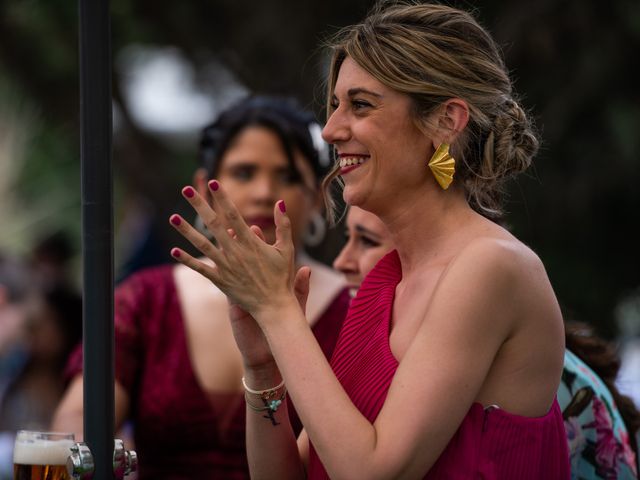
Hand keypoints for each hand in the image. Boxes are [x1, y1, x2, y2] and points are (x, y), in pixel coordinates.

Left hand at [169, 180, 299, 322]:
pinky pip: (200, 268)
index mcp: (251, 242)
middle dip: (199, 205)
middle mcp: (235, 252)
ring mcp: (225, 266)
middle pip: (213, 223)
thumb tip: (279, 202)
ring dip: (186, 231)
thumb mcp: (287, 249)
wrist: (274, 306)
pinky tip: (174, 250)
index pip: (233, 214)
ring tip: (173, 217)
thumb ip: (283, 224)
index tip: (214, 183)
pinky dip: (187, 260)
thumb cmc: (282, 277)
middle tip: (186, 190)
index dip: (223, 198)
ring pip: (202, 244)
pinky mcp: (220, 280)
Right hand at [225, 231, 310, 368]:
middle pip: (243, 258)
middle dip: (237, 242)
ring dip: (222, 255)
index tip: (255, 228)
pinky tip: (204, 265)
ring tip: (217, 242)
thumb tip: (306, 269)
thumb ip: (301, 288)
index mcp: (269, 280)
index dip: (258, 241)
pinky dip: (213, 276)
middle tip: (231, 227)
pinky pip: (221, 288)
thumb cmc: (285, 325)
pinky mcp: (232, 306)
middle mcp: (253, 282)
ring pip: (229, 270)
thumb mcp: (295, 306)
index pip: (262, 255)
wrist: (271, 350)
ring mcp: (241, 292)